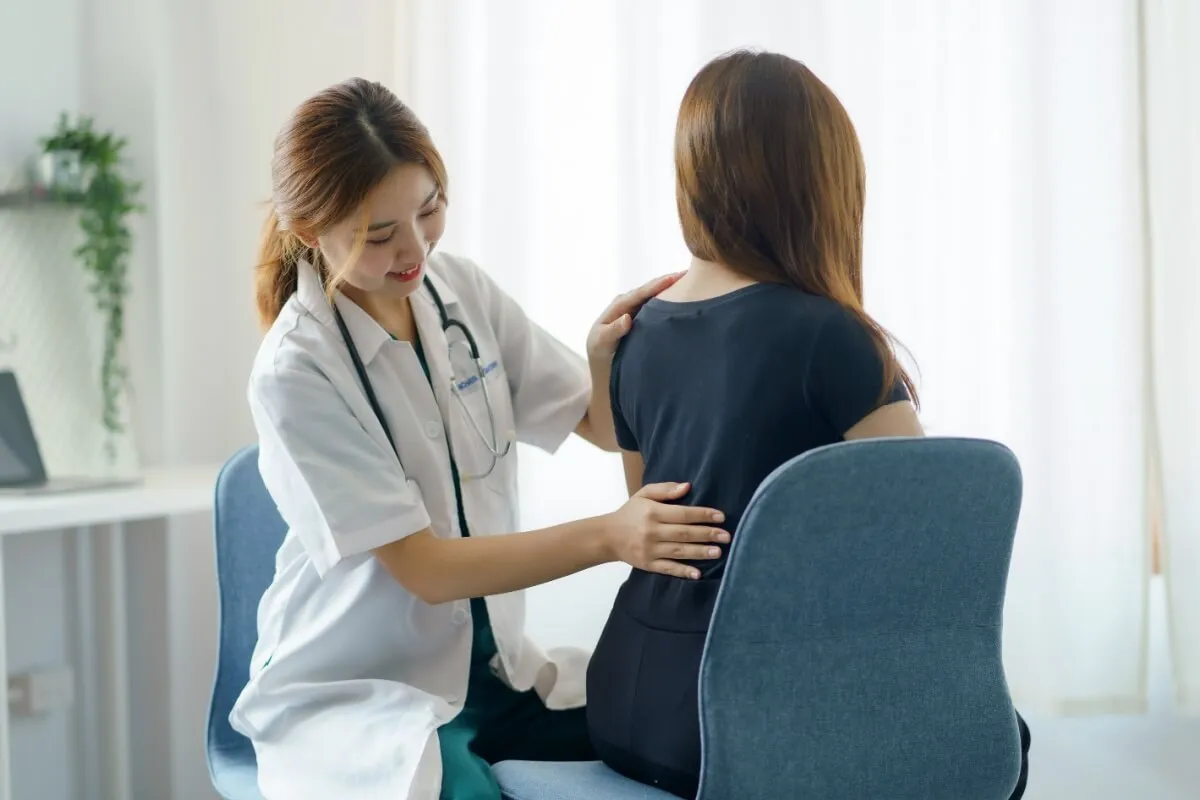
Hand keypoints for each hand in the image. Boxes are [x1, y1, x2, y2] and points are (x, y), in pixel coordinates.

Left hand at [587, 272, 685, 361]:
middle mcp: (628, 304)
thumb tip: (627, 318)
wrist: (601, 362)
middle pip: (650, 291)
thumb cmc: (600, 352)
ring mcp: (636, 310)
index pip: (639, 293)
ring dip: (670, 290)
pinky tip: (682, 299)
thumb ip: (613, 331)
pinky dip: (668, 302)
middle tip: (688, 273)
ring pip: (655, 297)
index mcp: (618, 306)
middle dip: (668, 282)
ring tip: (689, 281)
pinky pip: (657, 307)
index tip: (674, 278)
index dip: (657, 285)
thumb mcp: (601, 342)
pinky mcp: (642, 318)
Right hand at [602, 482, 729, 578]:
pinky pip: (668, 568)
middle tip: (726, 536)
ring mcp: (650, 550)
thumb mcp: (644, 494)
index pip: (683, 514)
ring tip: (718, 552)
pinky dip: (682, 571)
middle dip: (707, 534)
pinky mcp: (648, 564)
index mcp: (653, 512)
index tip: (721, 517)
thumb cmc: (630, 513)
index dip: (703, 515)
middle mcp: (652, 531)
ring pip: (679, 551)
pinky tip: (697, 573)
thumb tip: (688, 487)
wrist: (607, 536)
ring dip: (700, 552)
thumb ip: (665, 489)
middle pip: (684, 533)